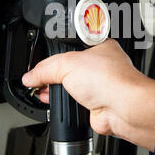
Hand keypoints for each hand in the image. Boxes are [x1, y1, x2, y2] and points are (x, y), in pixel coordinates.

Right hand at [22, 39, 154, 151]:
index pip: (71, 46)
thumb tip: (30, 76)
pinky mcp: (95, 104)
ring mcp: (98, 86)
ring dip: (56, 90)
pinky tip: (54, 101)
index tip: (41, 58)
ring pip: (70, 86)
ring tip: (42, 89)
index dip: (55, 51)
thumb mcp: (67, 64)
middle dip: (52, 74)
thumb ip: (45, 69)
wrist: (123, 108)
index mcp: (98, 47)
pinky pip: (73, 102)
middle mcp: (100, 66)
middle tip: (39, 76)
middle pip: (68, 67)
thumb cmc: (110, 79)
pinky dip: (63, 103)